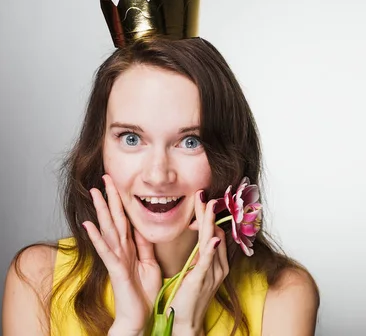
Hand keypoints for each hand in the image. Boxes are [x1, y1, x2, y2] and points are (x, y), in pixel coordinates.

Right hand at [83, 174, 161, 334]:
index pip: (125, 219)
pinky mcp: (115, 269)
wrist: (138, 315)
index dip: (122, 201)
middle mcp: (121, 249)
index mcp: (130, 247)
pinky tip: (88, 225)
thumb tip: (143, 227)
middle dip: (111, 198)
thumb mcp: (149, 262)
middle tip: (105, 177)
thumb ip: (145, 245)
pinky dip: (97, 237)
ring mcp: (116, 258)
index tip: (119, 183)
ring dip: (101, 210)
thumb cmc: (143, 291)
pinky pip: (106, 250)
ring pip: (108, 229)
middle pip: (115, 218)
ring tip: (95, 192)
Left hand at [168, 191, 228, 333]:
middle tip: (203, 194)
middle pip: (215, 232)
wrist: (186, 323)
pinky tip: (213, 238)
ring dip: (209, 222)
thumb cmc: (188, 299)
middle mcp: (219, 266)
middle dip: (209, 213)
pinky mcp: (202, 280)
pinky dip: (211, 248)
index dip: (206, 218)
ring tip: (207, 205)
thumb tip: (203, 241)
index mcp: (217, 263)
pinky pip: (208, 261)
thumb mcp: (196, 273)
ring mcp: (212, 272)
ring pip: (212, 241)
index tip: (199, 203)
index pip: (215, 232)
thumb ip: (200, 257)